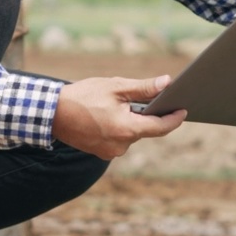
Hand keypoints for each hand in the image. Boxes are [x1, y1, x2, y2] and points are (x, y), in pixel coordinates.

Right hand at [52, 75, 186, 159]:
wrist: (51, 113)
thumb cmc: (83, 96)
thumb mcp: (115, 87)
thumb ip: (143, 88)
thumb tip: (167, 83)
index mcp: (127, 129)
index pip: (160, 127)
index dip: (174, 118)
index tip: (184, 110)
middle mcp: (121, 146)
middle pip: (145, 129)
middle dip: (146, 114)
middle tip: (139, 97)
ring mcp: (110, 152)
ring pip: (131, 133)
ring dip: (130, 120)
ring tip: (114, 104)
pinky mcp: (101, 152)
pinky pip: (118, 139)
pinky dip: (119, 127)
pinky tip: (106, 114)